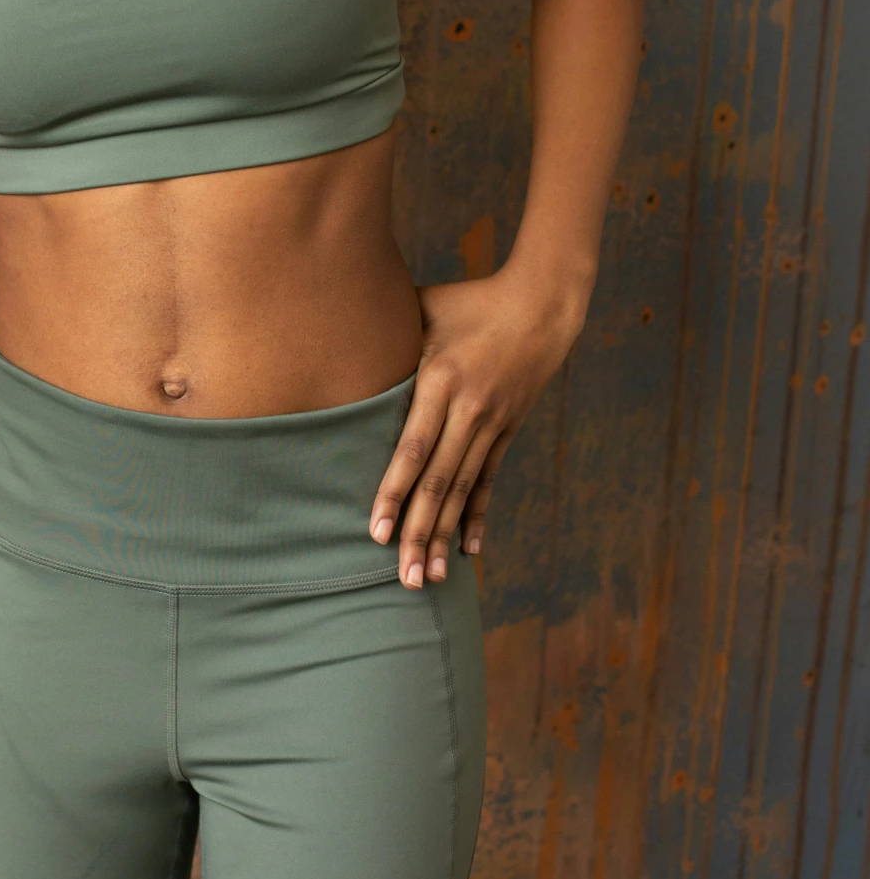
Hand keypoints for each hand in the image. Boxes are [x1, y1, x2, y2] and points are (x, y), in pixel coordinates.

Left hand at [369, 265, 587, 589]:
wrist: (543, 305)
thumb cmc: (470, 300)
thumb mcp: (425, 308)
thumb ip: (388, 333)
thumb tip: (336, 340)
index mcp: (442, 379)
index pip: (413, 448)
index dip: (394, 491)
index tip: (377, 530)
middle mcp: (469, 409)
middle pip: (439, 481)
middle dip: (420, 532)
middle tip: (404, 577)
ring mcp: (493, 423)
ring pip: (464, 489)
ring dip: (446, 535)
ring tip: (432, 577)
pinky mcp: (508, 429)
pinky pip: (490, 480)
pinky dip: (478, 515)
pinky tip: (469, 550)